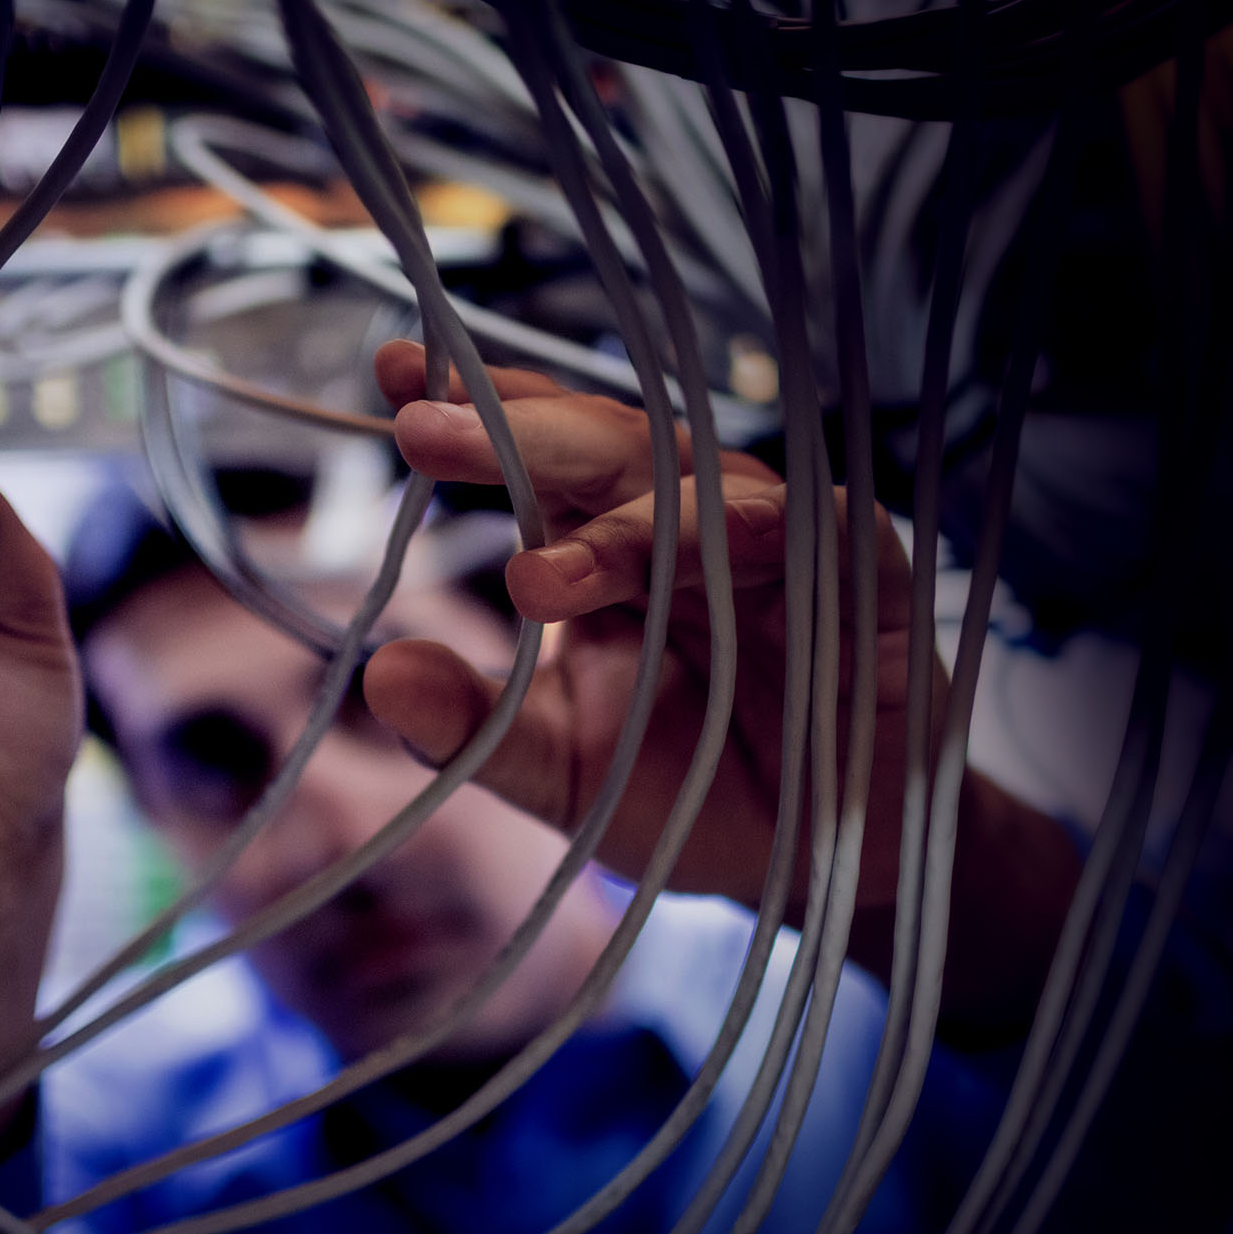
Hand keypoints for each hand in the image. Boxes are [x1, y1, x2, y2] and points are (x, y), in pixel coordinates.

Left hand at [358, 341, 1072, 1021]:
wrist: (821, 860)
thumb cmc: (689, 796)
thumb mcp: (562, 773)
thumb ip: (473, 729)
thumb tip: (376, 673)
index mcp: (603, 544)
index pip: (535, 455)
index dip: (474, 406)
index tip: (396, 373)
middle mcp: (683, 517)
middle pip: (601, 444)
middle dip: (515, 433)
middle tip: (425, 434)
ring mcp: (770, 534)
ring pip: (694, 484)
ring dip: (617, 521)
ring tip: (533, 578)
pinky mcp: (857, 562)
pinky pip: (806, 525)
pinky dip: (747, 533)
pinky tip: (696, 551)